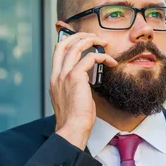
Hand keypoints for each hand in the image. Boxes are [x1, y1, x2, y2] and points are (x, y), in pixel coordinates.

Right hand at [50, 32, 117, 148]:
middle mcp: (56, 75)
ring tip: (103, 42)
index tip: (82, 40)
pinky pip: (90, 57)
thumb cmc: (75, 120)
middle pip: (63, 44)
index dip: (69, 42)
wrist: (72, 129)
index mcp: (54, 80)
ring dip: (91, 40)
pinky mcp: (75, 77)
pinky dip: (102, 56)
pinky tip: (111, 62)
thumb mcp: (72, 100)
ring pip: (75, 46)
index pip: (57, 52)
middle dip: (79, 36)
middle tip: (93, 36)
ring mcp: (64, 75)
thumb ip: (75, 88)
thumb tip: (88, 81)